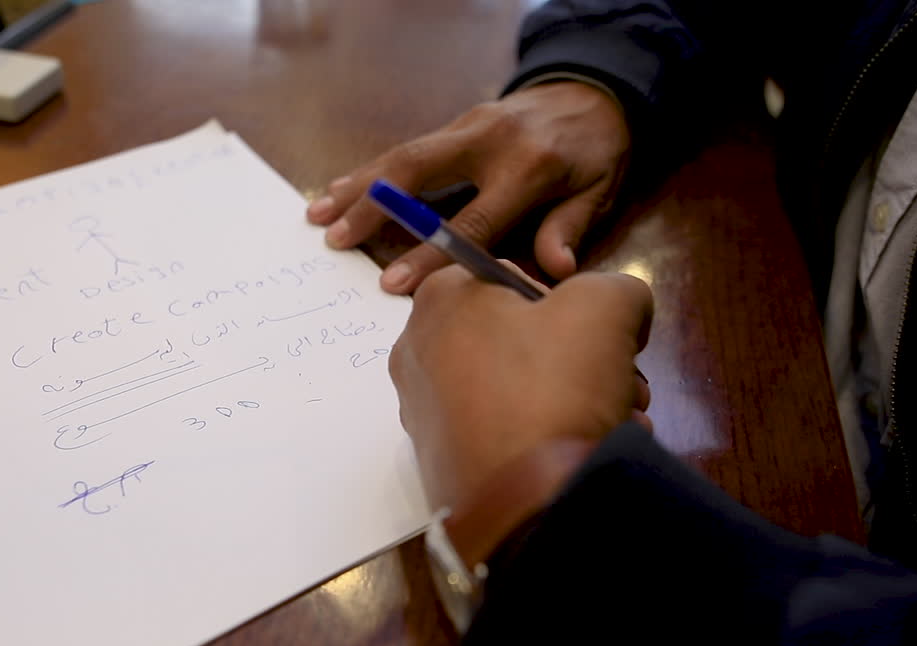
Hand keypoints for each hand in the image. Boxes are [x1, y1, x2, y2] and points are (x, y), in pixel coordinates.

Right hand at [306, 81, 630, 293]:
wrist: (594, 90)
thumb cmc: (596, 152)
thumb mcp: (598, 192)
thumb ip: (570, 229)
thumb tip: (553, 272)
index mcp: (528, 169)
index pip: (471, 219)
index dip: (431, 254)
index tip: (393, 283)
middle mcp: (488, 143)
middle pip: (419, 174)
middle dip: (373, 207)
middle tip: (335, 238)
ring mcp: (467, 127)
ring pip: (403, 156)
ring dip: (357, 186)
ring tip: (318, 215)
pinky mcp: (456, 123)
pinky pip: (407, 148)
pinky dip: (370, 170)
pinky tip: (340, 187)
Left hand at [390, 267, 651, 562]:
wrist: (526, 507)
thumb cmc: (553, 388)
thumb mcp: (606, 308)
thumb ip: (616, 287)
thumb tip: (620, 311)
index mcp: (440, 301)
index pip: (509, 275)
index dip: (561, 298)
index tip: (592, 330)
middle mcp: (418, 352)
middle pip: (516, 337)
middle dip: (580, 356)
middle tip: (620, 379)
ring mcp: (426, 412)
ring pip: (517, 386)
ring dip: (575, 397)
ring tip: (617, 419)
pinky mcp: (444, 462)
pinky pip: (503, 431)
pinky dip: (546, 435)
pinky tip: (588, 451)